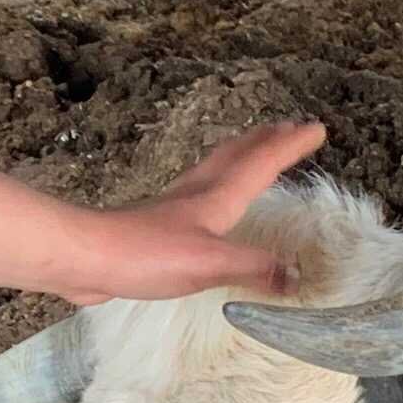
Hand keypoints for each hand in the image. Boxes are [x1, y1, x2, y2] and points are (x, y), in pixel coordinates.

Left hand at [0, 120, 327, 306]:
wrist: (85, 259)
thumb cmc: (145, 255)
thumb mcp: (208, 265)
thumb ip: (254, 268)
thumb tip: (296, 277)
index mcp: (216, 198)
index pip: (261, 164)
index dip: (289, 146)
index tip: (316, 127)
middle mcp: (197, 196)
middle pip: (237, 156)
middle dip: (267, 140)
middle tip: (290, 126)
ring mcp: (175, 210)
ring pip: (217, 171)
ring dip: (242, 156)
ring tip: (257, 151)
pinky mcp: (158, 229)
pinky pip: (200, 198)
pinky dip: (219, 188)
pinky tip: (210, 205)